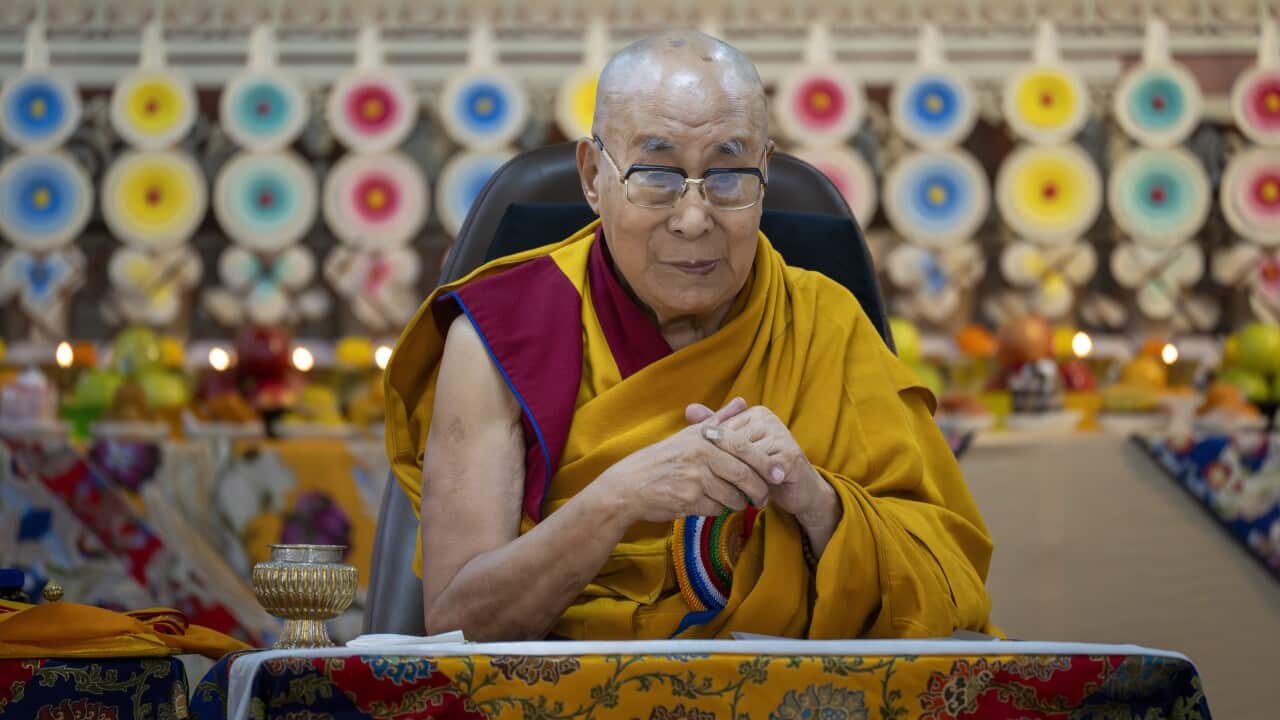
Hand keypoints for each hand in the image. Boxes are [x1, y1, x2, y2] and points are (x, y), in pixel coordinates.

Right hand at [596, 398, 768, 523]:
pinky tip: (713, 505)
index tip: (780, 475)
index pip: (745, 450)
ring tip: (739, 502)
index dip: (766, 464)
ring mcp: (694, 478)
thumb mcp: (689, 435)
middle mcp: (700, 455)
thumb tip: (743, 401)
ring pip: (732, 496)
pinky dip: (719, 510)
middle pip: (743, 476)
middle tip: (765, 497)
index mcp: (704, 437)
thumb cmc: (663, 459)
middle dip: (759, 490)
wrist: (631, 485)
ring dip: (739, 503)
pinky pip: (716, 509)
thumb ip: (719, 419)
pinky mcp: (688, 500)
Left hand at [692, 405, 836, 529]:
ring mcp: (782, 435)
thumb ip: (716, 430)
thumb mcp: (739, 451)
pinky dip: (754, 485)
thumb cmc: (763, 469)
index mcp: (755, 413)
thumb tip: (689, 408)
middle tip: (714, 482)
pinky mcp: (791, 455)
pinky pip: (762, 471)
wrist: (799, 489)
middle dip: (724, 466)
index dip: (714, 452)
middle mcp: (769, 419)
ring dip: (739, 478)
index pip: (724, 430)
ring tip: (733, 492)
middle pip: (734, 443)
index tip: (707, 469)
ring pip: (747, 458)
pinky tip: (752, 496)